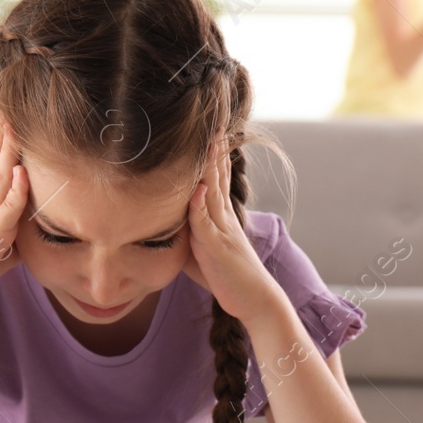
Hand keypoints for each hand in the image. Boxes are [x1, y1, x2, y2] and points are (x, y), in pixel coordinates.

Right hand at [0, 107, 25, 309]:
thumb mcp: (2, 245)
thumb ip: (16, 230)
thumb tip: (33, 227)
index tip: (3, 111)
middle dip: (0, 129)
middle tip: (4, 99)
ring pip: (0, 174)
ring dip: (7, 147)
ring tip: (11, 119)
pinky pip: (7, 208)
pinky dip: (16, 189)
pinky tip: (21, 171)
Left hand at [179, 139, 279, 323]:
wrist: (255, 299)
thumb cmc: (227, 278)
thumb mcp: (202, 251)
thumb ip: (189, 233)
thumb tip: (166, 225)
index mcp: (221, 216)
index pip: (215, 179)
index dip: (212, 156)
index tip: (209, 132)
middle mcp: (224, 217)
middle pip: (216, 177)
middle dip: (214, 151)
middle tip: (213, 123)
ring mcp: (222, 230)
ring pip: (212, 193)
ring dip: (209, 168)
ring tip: (208, 143)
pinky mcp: (218, 248)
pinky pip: (206, 224)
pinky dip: (201, 207)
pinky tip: (198, 190)